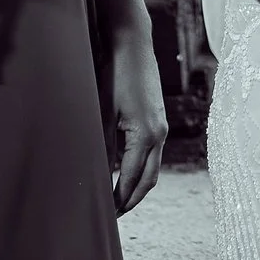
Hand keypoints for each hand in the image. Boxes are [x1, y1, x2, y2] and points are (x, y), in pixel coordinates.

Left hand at [109, 31, 167, 214]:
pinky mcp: (158, 119)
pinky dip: (141, 169)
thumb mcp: (102, 112)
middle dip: (132, 199)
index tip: (106, 215)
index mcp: (147, 135)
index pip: (133, 178)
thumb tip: (98, 176)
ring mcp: (162, 126)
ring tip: (118, 199)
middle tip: (114, 216)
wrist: (133, 44)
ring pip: (153, 167)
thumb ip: (102, 147)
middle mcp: (160, 134)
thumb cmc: (114, 74)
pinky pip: (153, 153)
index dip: (119, 199)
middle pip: (149, 180)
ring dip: (138, 186)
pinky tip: (125, 171)